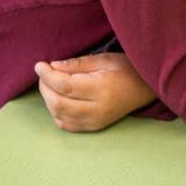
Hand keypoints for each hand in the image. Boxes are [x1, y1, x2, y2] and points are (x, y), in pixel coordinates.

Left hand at [34, 52, 155, 131]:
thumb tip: (52, 66)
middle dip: (44, 87)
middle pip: (58, 103)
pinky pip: (67, 125)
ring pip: (59, 116)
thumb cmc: (127, 69)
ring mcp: (96, 121)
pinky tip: (57, 99)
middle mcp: (98, 109)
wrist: (145, 88)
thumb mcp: (104, 59)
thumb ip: (77, 64)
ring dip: (48, 100)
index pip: (65, 86)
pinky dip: (56, 113)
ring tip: (49, 84)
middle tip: (43, 73)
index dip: (48, 76)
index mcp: (102, 89)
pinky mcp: (94, 127)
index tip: (40, 65)